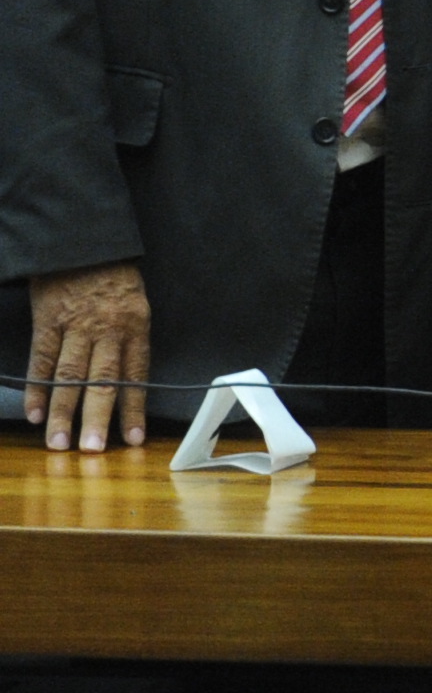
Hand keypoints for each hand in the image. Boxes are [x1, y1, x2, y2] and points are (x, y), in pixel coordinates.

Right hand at [21, 260, 149, 449]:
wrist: (82, 241)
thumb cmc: (112, 277)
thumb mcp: (136, 305)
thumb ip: (129, 342)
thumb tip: (126, 383)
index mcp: (135, 327)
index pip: (136, 376)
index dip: (134, 409)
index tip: (133, 439)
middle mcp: (107, 330)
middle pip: (102, 381)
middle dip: (97, 419)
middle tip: (91, 451)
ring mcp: (75, 326)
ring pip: (69, 376)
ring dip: (62, 412)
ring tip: (59, 442)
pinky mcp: (47, 320)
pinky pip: (41, 359)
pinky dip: (36, 387)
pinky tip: (33, 413)